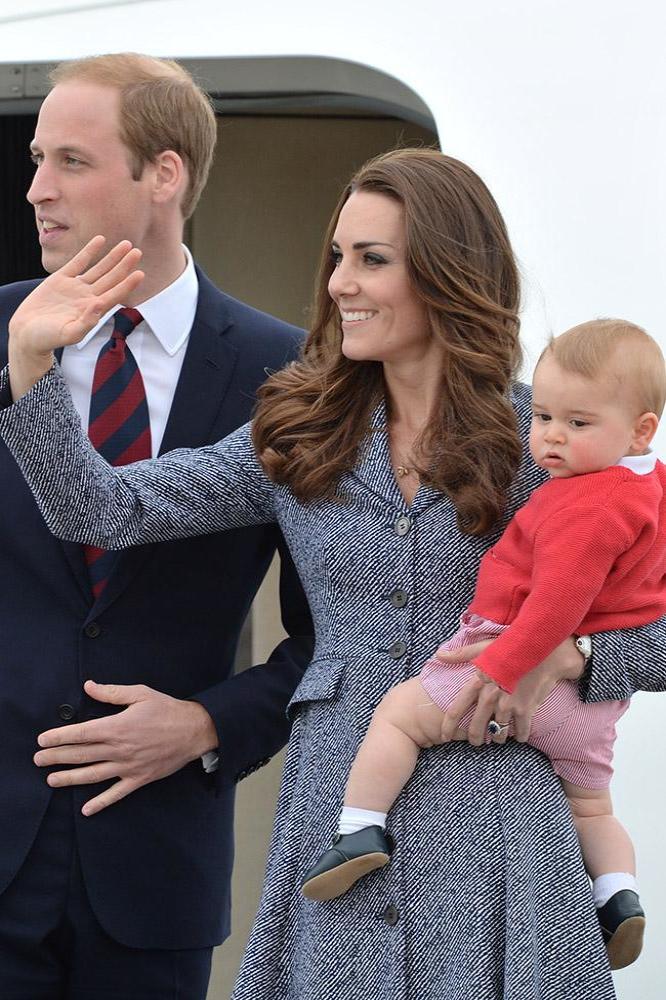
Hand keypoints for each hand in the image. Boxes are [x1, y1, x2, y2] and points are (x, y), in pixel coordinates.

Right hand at [8, 237, 143, 398]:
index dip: (128, 284)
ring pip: (98, 268)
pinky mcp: (61, 279)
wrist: (27, 333)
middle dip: (124, 265)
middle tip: (138, 252)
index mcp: (93, 311)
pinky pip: (78, 262)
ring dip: (112, 257)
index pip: (115, 295)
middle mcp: (88, 297)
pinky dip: (89, 251)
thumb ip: (86, 322)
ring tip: (126, 244)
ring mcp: (76, 287)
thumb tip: (100, 305)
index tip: (140, 273)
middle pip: (111, 278)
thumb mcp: (68, 334)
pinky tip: (100, 240)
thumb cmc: (48, 338)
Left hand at [33, 680, 217, 815]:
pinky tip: (86, 810)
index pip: (81, 733)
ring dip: (70, 778)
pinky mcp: (139, 779)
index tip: (42, 739)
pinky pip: (116, 793)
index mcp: (118, 727)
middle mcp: (120, 749)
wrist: (194, 730)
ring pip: (93, 775)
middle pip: (82, 755)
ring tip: (51, 780)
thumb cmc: (167, 709)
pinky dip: (101, 803)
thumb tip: (88, 687)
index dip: (59, 737)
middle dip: (56, 757)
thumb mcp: (140, 693)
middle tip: (38, 760)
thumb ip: (112, 692)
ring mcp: (129, 766)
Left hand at [437, 635, 585, 744]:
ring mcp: (508, 706)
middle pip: (476, 728)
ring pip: (498, 733)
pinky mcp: (526, 710)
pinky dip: (520, 736)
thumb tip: (439, 654)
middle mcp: (490, 698)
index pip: (456, 710)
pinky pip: (521, 732)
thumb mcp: (484, 647)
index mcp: (477, 683)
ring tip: (498, 738)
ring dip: (497, 738)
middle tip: (475, 742)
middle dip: (474, 738)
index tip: (444, 736)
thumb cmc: (511, 647)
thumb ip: (461, 654)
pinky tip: (519, 736)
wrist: (542, 650)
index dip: (448, 727)